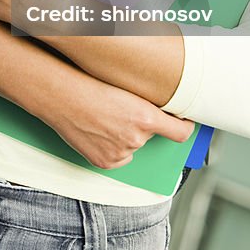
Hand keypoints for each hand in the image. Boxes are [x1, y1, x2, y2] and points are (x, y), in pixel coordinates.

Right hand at [46, 72, 194, 169]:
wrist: (64, 98)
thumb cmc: (91, 87)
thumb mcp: (127, 91)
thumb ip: (146, 106)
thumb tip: (160, 113)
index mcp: (145, 117)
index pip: (180, 132)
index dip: (185, 128)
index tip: (184, 123)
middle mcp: (137, 138)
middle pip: (151, 135)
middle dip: (143, 126)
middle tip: (124, 111)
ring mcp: (121, 153)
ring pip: (134, 146)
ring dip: (126, 136)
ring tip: (106, 119)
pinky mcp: (106, 163)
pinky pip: (119, 157)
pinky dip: (113, 148)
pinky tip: (100, 132)